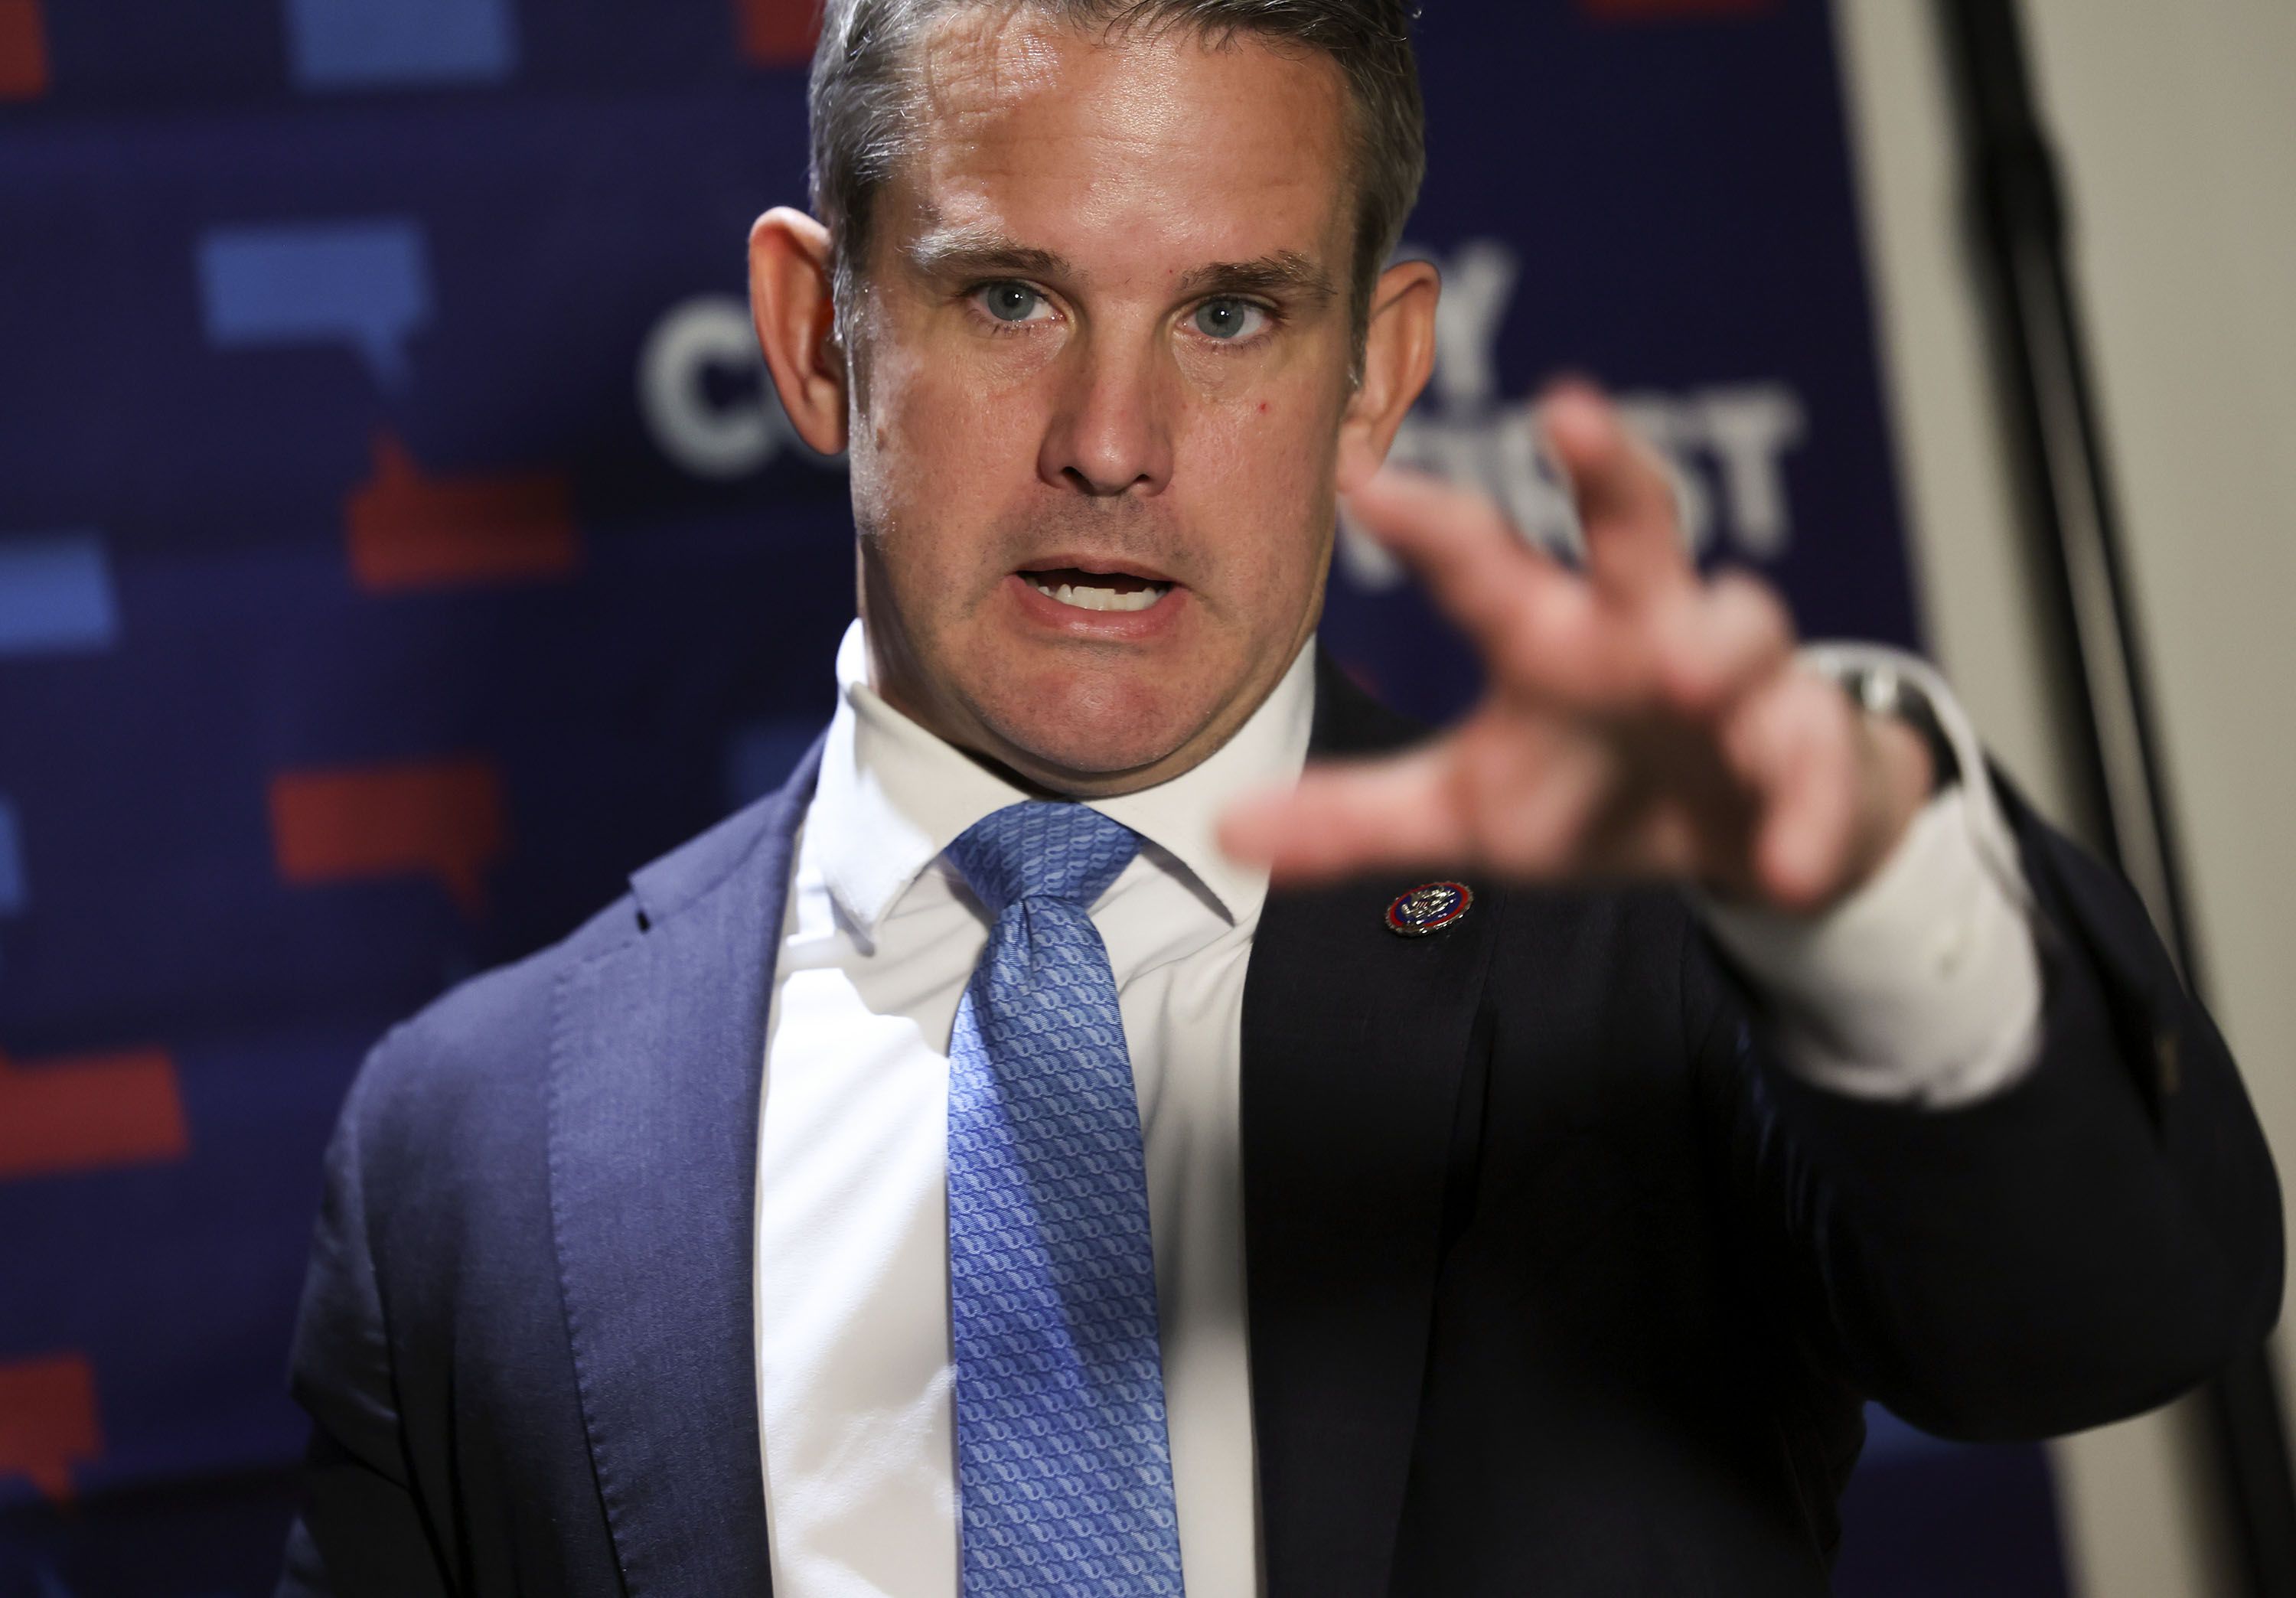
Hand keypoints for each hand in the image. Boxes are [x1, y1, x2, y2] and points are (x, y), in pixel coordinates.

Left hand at [1221, 385, 1933, 914]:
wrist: (1743, 831)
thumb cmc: (1592, 790)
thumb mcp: (1469, 813)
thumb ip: (1355, 818)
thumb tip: (1223, 832)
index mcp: (1548, 634)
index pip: (1479, 562)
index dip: (1426, 524)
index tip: (1363, 481)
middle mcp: (1640, 626)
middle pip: (1632, 518)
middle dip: (1608, 469)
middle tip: (1572, 412)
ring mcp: (1736, 675)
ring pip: (1741, 622)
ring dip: (1719, 640)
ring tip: (1686, 675)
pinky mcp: (1809, 742)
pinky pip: (1814, 762)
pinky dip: (1806, 808)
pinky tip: (1785, 865)